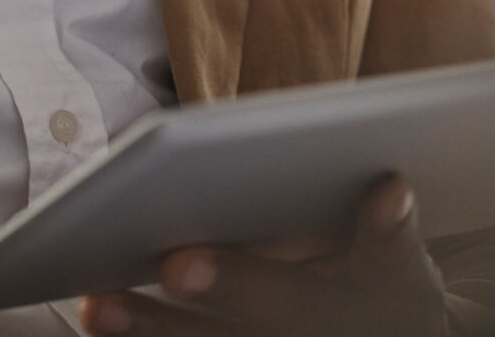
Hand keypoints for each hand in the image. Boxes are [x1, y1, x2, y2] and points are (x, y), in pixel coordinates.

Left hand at [79, 177, 445, 336]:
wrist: (391, 336)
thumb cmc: (373, 270)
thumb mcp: (391, 245)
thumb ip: (370, 210)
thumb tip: (354, 174)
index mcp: (396, 288)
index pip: (395, 252)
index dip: (390, 225)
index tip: (388, 187)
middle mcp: (346, 327)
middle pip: (294, 308)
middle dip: (237, 284)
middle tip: (181, 263)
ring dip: (156, 327)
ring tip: (98, 305)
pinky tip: (98, 317)